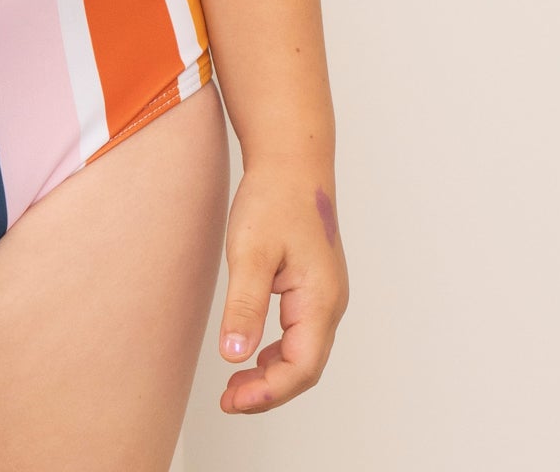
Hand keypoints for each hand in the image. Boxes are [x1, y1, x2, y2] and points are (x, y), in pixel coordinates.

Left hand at [216, 157, 349, 411]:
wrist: (291, 159)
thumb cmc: (274, 198)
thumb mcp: (251, 252)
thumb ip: (245, 305)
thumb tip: (234, 355)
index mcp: (320, 300)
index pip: (301, 368)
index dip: (268, 393)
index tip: (233, 400)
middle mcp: (329, 302)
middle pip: (305, 367)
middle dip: (269, 390)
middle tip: (229, 400)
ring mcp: (324, 294)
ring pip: (304, 352)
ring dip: (273, 374)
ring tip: (236, 384)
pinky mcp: (313, 284)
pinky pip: (299, 332)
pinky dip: (277, 351)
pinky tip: (252, 351)